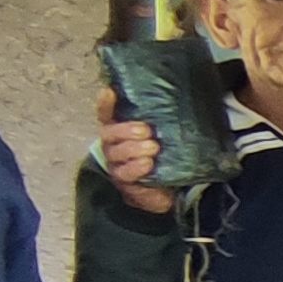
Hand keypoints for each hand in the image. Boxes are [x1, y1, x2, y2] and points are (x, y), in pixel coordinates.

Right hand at [94, 87, 173, 215]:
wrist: (164, 189)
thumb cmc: (161, 155)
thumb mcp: (162, 135)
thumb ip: (160, 120)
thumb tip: (178, 99)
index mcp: (119, 130)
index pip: (106, 114)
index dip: (105, 104)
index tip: (109, 92)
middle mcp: (113, 145)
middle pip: (108, 133)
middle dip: (126, 130)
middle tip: (146, 131)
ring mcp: (116, 164)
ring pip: (115, 154)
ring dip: (133, 149)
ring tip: (152, 147)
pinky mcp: (124, 182)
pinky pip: (124, 174)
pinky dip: (136, 168)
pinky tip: (148, 164)